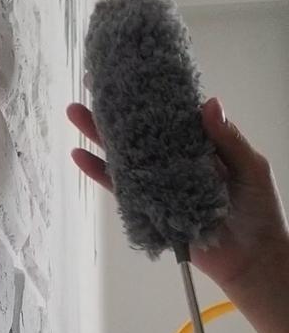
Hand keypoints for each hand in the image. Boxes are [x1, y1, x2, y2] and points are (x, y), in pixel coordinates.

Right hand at [66, 93, 288, 294]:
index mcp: (199, 144)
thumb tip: (208, 103)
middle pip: (138, 130)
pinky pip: (120, 188)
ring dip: (99, 135)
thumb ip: (229, 140)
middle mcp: (174, 159)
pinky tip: (80, 156)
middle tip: (89, 85)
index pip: (168, 113)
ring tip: (75, 113)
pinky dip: (99, 173)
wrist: (251, 260)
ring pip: (123, 155)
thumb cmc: (258, 211)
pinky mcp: (148, 208)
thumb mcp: (250, 168)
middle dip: (113, 109)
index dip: (148, 94)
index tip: (127, 73)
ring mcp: (159, 183)